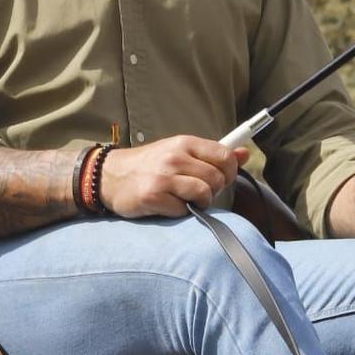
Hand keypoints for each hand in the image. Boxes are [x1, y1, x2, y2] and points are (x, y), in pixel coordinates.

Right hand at [101, 136, 246, 218]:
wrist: (110, 176)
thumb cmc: (149, 165)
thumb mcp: (180, 152)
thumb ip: (211, 154)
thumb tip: (244, 153)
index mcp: (184, 143)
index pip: (224, 155)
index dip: (230, 171)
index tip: (223, 178)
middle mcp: (175, 157)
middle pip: (216, 178)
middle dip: (213, 190)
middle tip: (198, 191)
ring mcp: (163, 177)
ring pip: (203, 193)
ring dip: (199, 202)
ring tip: (185, 199)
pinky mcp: (152, 196)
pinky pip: (182, 209)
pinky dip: (179, 212)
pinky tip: (167, 205)